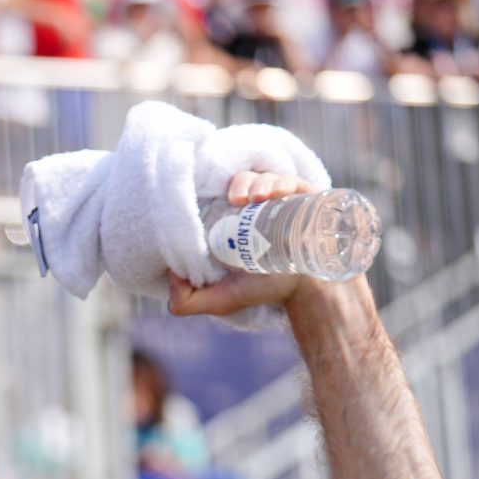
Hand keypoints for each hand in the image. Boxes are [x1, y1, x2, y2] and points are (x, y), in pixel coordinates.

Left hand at [169, 169, 324, 318]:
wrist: (307, 290)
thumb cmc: (262, 290)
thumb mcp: (220, 301)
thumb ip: (186, 301)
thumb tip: (171, 275)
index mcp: (230, 222)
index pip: (216, 197)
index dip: (209, 193)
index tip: (208, 202)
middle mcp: (254, 207)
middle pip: (241, 181)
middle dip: (237, 183)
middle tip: (236, 198)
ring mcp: (279, 200)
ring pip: (265, 177)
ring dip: (259, 181)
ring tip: (257, 197)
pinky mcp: (303, 196)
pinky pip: (292, 180)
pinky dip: (282, 182)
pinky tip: (277, 193)